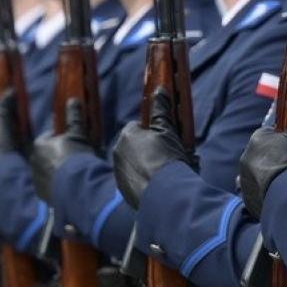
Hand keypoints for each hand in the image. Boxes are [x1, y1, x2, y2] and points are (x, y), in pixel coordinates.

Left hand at [30, 99, 96, 204]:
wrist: (76, 188)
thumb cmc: (76, 158)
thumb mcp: (77, 135)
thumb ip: (74, 118)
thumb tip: (72, 100)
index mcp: (39, 145)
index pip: (48, 138)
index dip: (61, 140)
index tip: (72, 144)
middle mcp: (33, 162)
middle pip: (45, 155)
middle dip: (55, 156)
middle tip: (72, 160)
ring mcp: (36, 180)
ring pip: (45, 171)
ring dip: (55, 171)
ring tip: (71, 175)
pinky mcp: (42, 195)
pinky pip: (48, 187)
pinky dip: (55, 186)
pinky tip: (68, 187)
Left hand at [113, 89, 195, 208]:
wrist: (166, 196)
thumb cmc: (168, 160)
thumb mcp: (168, 131)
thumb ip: (161, 111)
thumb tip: (159, 91)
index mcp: (127, 135)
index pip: (138, 127)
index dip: (154, 133)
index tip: (166, 140)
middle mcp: (117, 153)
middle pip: (136, 147)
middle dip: (150, 151)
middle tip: (169, 158)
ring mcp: (119, 173)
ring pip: (135, 165)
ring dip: (148, 167)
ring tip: (166, 175)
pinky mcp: (124, 191)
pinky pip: (135, 182)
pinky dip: (144, 183)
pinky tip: (159, 187)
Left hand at [236, 77, 286, 218]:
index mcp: (258, 139)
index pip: (271, 136)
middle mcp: (246, 160)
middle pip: (266, 157)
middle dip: (281, 161)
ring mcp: (246, 183)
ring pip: (261, 177)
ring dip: (274, 180)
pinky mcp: (249, 202)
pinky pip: (258, 197)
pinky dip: (268, 197)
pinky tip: (283, 198)